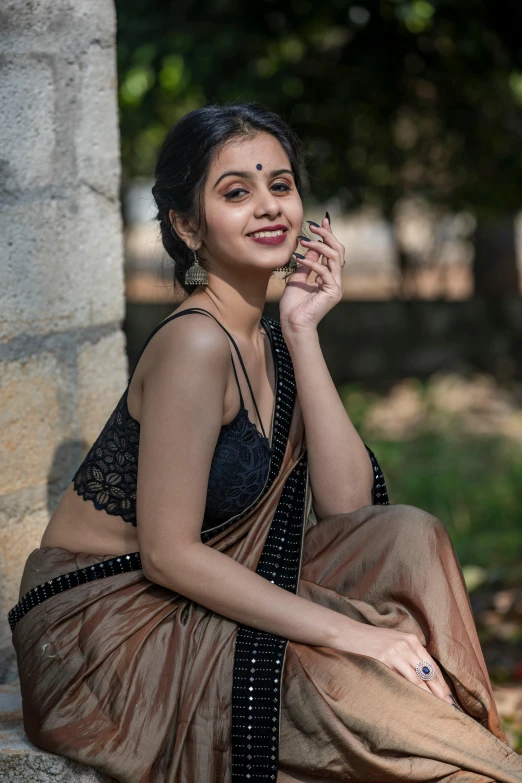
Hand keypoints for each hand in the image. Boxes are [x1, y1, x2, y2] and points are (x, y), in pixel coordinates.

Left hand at [279, 215, 343, 334]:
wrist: (292, 324)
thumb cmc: (293, 305)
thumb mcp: (298, 277)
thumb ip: (307, 263)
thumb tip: (310, 246)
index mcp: (329, 276)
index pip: (332, 251)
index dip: (328, 235)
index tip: (322, 220)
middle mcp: (335, 280)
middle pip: (338, 251)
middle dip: (327, 235)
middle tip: (313, 226)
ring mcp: (336, 286)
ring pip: (335, 257)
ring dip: (319, 245)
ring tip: (304, 240)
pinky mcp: (332, 292)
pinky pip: (324, 271)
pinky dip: (312, 262)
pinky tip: (299, 258)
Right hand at [337, 621, 458, 708]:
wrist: (348, 633)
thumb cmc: (371, 640)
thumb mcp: (393, 641)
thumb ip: (408, 653)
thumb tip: (423, 676)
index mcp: (411, 640)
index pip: (432, 665)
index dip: (441, 684)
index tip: (449, 699)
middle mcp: (406, 645)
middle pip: (428, 673)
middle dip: (439, 693)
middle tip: (449, 709)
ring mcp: (395, 652)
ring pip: (417, 679)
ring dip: (428, 696)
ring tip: (435, 710)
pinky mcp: (383, 660)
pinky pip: (400, 680)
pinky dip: (410, 692)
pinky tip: (414, 702)